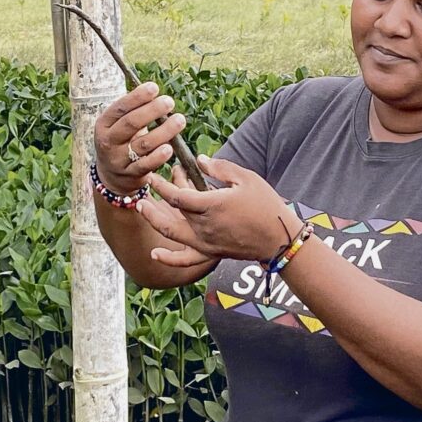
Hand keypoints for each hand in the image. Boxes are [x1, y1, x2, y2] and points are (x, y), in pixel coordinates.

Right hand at [93, 82, 186, 194]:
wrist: (111, 177)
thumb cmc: (121, 141)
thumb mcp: (118, 125)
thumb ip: (133, 110)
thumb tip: (155, 91)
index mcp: (104, 124)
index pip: (120, 108)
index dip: (137, 97)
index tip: (154, 87)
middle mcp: (109, 141)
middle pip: (131, 123)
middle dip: (152, 111)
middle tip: (169, 101)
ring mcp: (119, 159)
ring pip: (143, 144)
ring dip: (164, 131)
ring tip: (179, 120)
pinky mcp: (131, 174)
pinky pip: (146, 165)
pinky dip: (158, 157)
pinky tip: (169, 148)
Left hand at [138, 156, 303, 265]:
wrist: (279, 238)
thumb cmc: (266, 205)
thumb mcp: (246, 178)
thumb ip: (220, 168)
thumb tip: (200, 160)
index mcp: (212, 205)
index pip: (177, 195)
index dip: (162, 185)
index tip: (154, 176)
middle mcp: (204, 226)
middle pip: (172, 211)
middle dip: (158, 196)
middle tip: (147, 186)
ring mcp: (206, 243)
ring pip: (172, 233)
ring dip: (154, 220)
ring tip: (142, 207)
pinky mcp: (211, 254)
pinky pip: (186, 261)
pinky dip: (169, 259)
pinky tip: (155, 254)